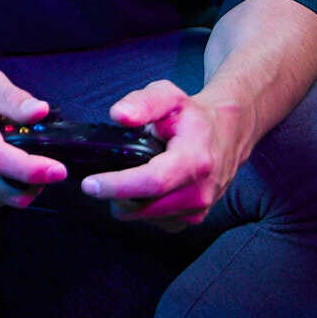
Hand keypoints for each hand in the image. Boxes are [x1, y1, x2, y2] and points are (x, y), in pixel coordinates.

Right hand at [0, 66, 65, 209]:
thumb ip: (12, 96)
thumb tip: (40, 112)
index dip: (30, 168)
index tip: (57, 170)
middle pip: (1, 186)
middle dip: (35, 183)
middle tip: (53, 169)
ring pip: (1, 199)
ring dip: (24, 188)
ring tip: (28, 166)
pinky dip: (9, 193)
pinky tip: (10, 173)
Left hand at [82, 80, 245, 230]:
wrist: (226, 133)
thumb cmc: (192, 115)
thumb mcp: (167, 96)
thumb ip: (142, 102)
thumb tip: (119, 115)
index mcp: (194, 160)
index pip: (152, 182)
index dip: (118, 185)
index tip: (89, 185)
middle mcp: (200, 190)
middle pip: (146, 207)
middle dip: (115, 195)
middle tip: (98, 179)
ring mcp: (199, 208)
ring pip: (147, 217)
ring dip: (128, 203)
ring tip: (125, 178)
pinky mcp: (195, 218)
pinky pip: (157, 221)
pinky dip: (143, 209)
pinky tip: (141, 189)